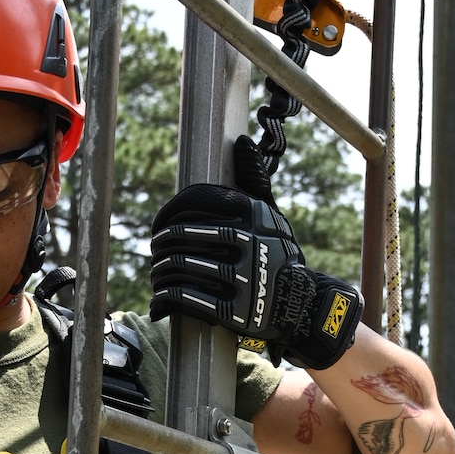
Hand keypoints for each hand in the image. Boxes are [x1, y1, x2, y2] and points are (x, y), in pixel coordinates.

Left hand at [149, 135, 362, 369]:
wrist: (299, 303)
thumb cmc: (277, 255)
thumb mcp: (270, 216)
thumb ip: (253, 181)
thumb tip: (243, 142)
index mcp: (251, 214)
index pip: (194, 201)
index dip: (168, 214)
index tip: (159, 226)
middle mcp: (246, 241)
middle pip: (181, 235)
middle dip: (161, 245)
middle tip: (156, 252)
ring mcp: (240, 277)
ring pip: (180, 266)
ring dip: (160, 271)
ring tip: (157, 273)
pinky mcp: (233, 310)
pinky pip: (186, 297)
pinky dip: (166, 297)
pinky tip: (160, 298)